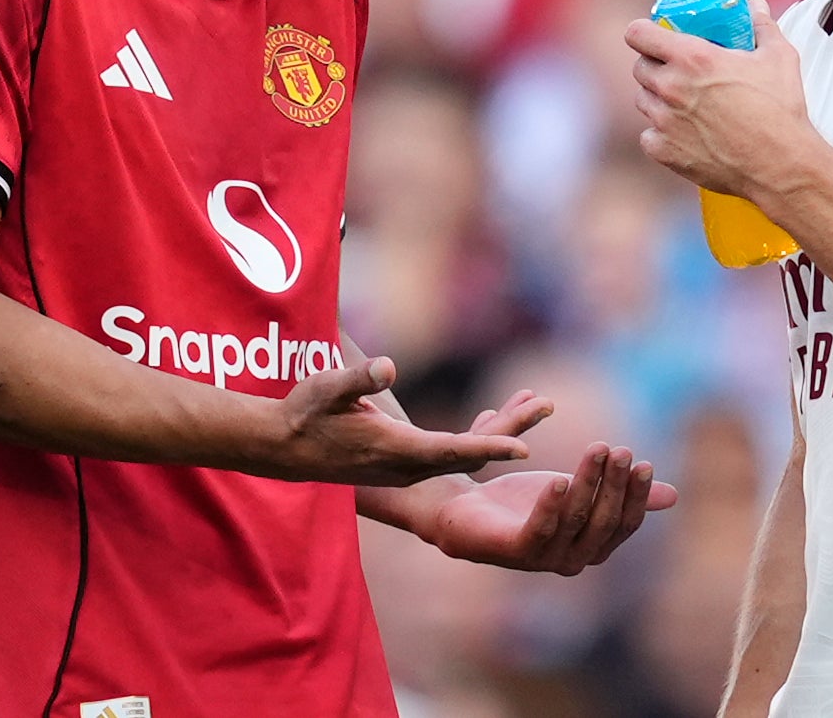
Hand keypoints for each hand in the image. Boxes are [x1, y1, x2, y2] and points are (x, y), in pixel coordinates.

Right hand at [268, 356, 528, 486]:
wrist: (283, 447)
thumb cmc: (304, 413)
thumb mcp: (327, 388)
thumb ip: (358, 380)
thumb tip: (388, 367)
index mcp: (395, 450)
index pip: (452, 451)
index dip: (489, 448)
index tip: (524, 448)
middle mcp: (407, 465)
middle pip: (469, 452)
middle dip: (509, 430)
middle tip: (549, 405)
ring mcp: (407, 466)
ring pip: (464, 451)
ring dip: (498, 430)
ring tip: (535, 401)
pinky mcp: (404, 460)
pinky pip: (451, 450)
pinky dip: (477, 434)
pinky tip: (492, 414)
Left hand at [418, 394, 679, 573]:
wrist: (463, 511)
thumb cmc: (521, 502)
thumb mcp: (577, 490)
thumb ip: (617, 493)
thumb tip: (673, 495)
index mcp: (591, 547)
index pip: (624, 524)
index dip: (636, 496)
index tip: (643, 462)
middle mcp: (572, 560)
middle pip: (603, 521)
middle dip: (615, 485)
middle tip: (620, 450)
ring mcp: (542, 559)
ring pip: (574, 520)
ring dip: (588, 482)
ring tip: (596, 449)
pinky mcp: (513, 551)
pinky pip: (538, 529)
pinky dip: (550, 505)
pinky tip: (558, 479)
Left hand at [626, 0, 820, 201]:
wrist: (779, 165)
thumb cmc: (780, 111)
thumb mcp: (778, 58)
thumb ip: (763, 26)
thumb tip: (757, 7)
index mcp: (692, 58)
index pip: (638, 34)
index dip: (643, 32)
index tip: (652, 35)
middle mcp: (671, 87)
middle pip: (640, 67)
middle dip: (655, 65)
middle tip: (678, 71)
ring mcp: (664, 121)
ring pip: (644, 100)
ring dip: (659, 98)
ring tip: (686, 104)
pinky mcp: (664, 151)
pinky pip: (649, 135)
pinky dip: (662, 134)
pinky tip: (686, 134)